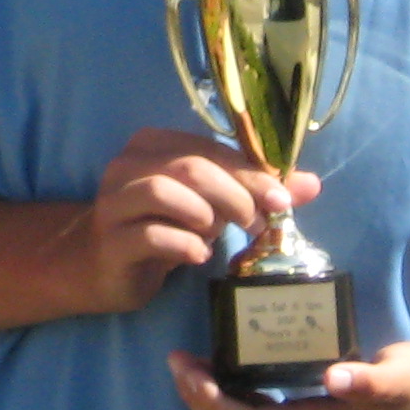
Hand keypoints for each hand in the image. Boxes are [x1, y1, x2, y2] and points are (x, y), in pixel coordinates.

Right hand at [79, 128, 318, 314]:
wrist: (99, 264)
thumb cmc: (160, 227)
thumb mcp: (208, 205)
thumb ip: (253, 191)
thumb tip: (311, 184)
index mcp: (151, 145)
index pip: (209, 149)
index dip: (250, 173)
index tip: (281, 202)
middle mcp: (127, 165)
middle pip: (190, 167)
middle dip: (234, 196)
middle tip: (257, 225)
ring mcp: (113, 202)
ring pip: (164, 192)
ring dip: (206, 217)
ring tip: (220, 238)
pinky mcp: (111, 240)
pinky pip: (152, 235)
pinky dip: (185, 244)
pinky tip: (199, 256)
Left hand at [167, 341, 409, 409]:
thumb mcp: (399, 377)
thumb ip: (370, 382)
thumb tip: (339, 380)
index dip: (209, 401)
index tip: (184, 367)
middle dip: (199, 399)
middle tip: (176, 361)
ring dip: (211, 400)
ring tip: (189, 364)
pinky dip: (233, 398)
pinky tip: (224, 371)